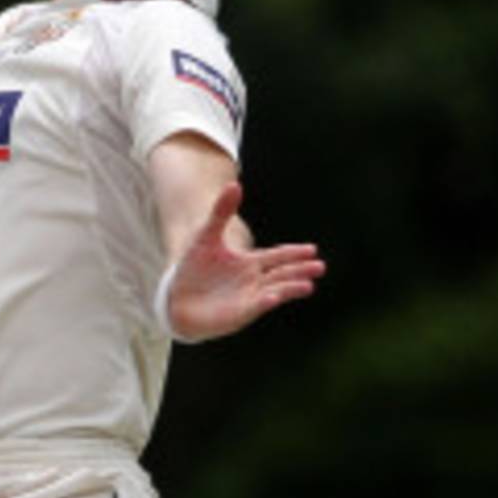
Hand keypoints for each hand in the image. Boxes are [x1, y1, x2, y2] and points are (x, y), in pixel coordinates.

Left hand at [166, 182, 324, 339]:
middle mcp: (253, 281)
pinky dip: (265, 301)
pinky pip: (255, 306)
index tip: (313, 249)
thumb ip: (221, 212)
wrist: (177, 300)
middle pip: (282, 274)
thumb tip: (234, 183)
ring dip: (290, 288)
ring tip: (309, 285)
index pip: (278, 256)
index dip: (294, 253)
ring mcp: (248, 298)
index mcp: (250, 263)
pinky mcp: (238, 314)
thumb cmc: (193, 269)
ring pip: (275, 291)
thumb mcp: (206, 236)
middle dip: (300, 271)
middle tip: (320, 267)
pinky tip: (274, 297)